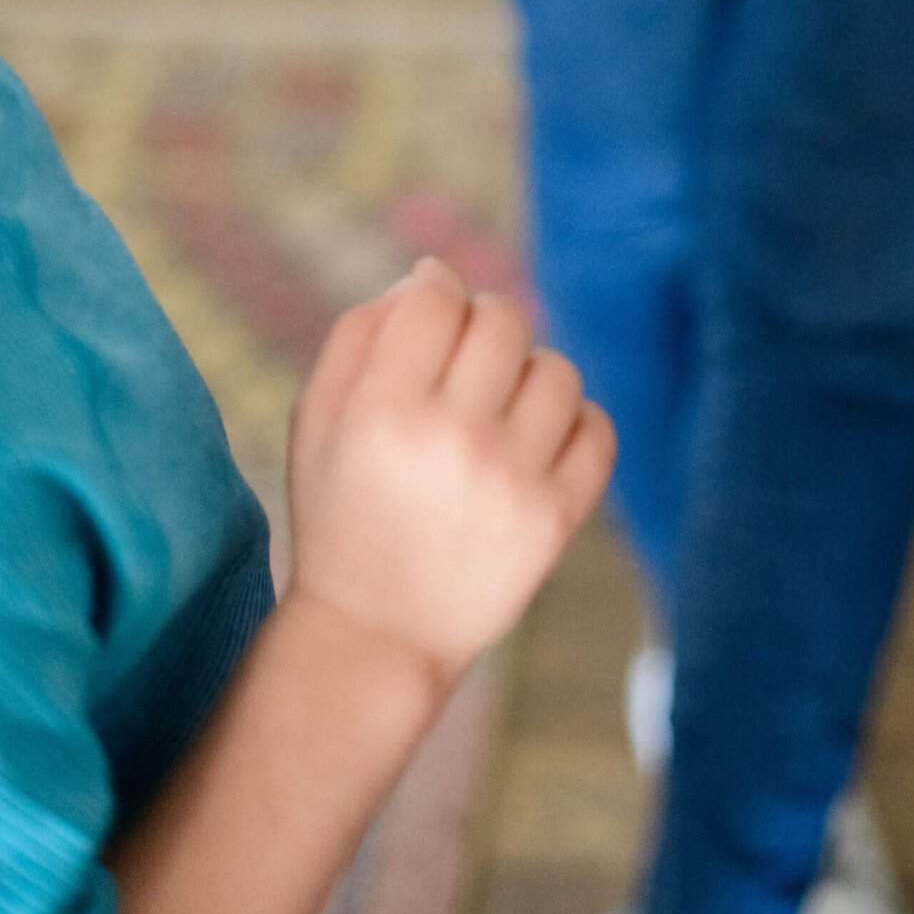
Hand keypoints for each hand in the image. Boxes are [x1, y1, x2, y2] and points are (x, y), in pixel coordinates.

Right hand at [286, 257, 614, 692]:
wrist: (375, 637)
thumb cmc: (342, 513)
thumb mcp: (316, 420)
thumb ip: (360, 332)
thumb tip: (428, 276)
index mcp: (383, 410)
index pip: (437, 295)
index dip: (433, 286)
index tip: (429, 308)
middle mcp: (453, 439)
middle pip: (502, 319)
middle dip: (481, 325)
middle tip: (461, 362)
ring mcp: (512, 481)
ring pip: (555, 369)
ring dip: (527, 376)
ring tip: (497, 410)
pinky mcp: (556, 520)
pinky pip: (597, 428)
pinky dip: (573, 424)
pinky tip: (535, 442)